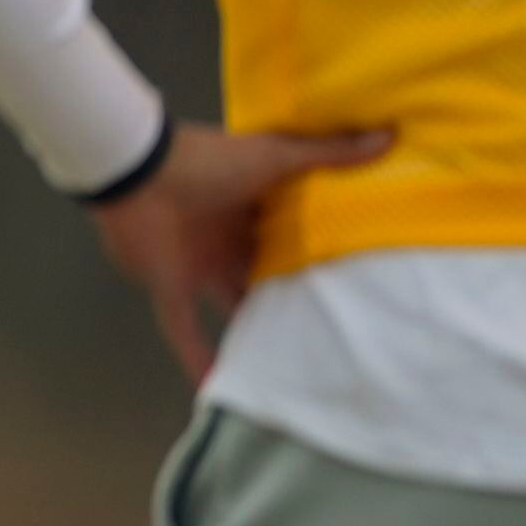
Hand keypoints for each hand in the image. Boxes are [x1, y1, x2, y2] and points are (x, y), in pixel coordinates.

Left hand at [91, 121, 393, 379]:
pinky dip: (197, 358)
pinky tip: (216, 389)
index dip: (320, 253)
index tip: (357, 274)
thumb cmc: (208, 160)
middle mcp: (228, 240)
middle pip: (264, 275)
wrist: (137, 170)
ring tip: (293, 362)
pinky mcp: (170, 287)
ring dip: (255, 331)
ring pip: (232, 307)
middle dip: (291, 296)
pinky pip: (184, 331)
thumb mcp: (277, 156)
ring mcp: (198, 266)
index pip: (292, 236)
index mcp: (254, 207)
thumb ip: (329, 154)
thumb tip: (387, 137)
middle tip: (336, 325)